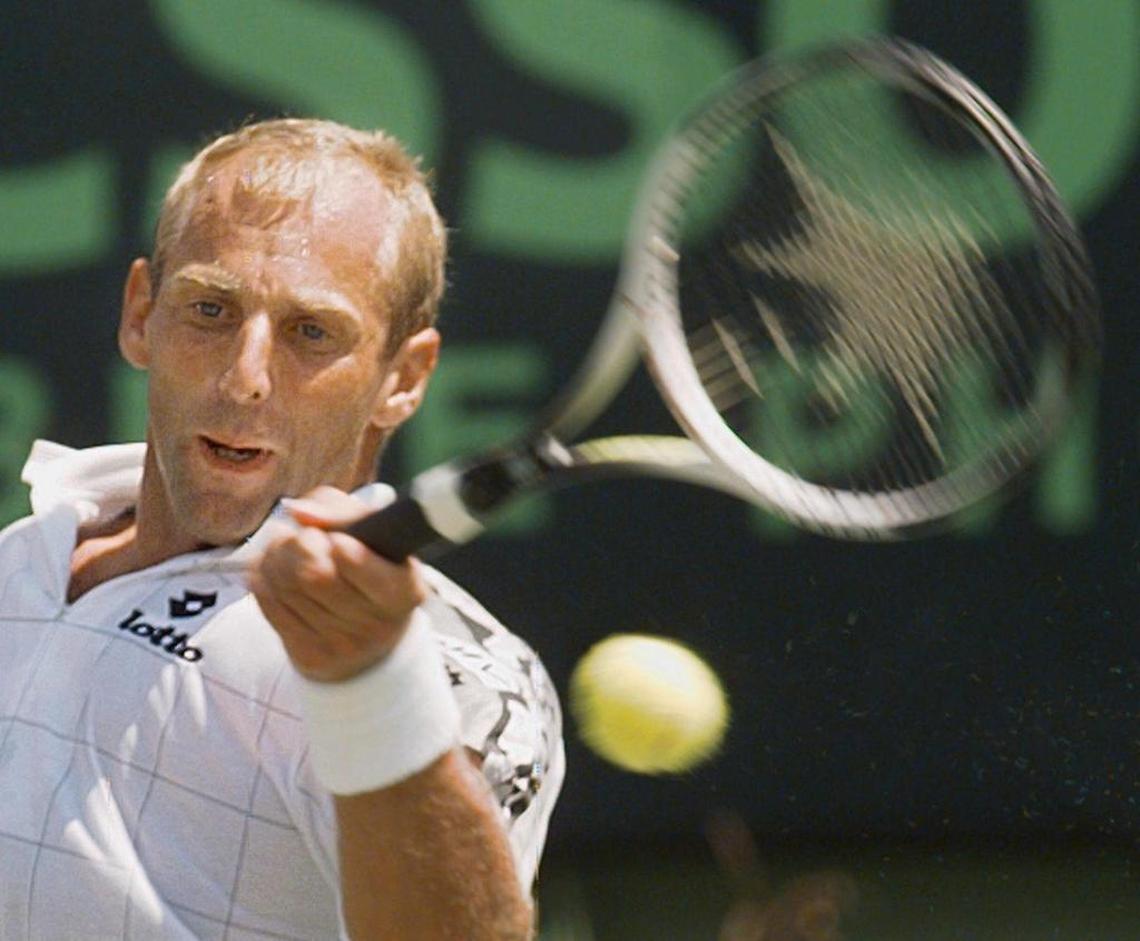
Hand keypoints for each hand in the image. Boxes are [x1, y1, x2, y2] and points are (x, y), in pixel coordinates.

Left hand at [247, 485, 426, 682]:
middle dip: (298, 544)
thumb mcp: (376, 535)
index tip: (335, 539)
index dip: (342, 548)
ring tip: (286, 547)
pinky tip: (273, 569)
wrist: (368, 636)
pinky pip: (268, 604)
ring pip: (286, 587)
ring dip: (276, 556)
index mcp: (403, 590)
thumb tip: (299, 512)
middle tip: (301, 535)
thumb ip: (344, 512)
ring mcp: (341, 645)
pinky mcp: (308, 655)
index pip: (366, 571)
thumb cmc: (372, 568)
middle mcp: (376, 624)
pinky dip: (263, 576)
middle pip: (315, 575)